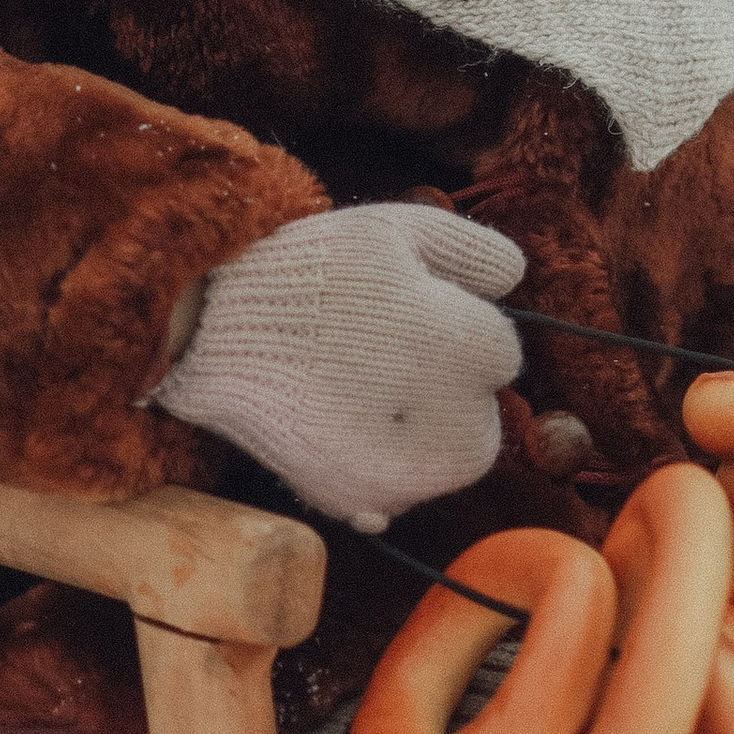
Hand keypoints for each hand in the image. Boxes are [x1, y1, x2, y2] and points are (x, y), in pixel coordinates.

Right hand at [152, 202, 524, 532]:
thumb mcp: (398, 229)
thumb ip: (473, 251)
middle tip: (387, 359)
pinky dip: (379, 470)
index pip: (500, 351)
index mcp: (474, 350)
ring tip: (358, 392)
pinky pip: (395, 496)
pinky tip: (340, 428)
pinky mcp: (362, 503)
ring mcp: (409, 473)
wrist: (216, 330)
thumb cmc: (312, 271)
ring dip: (419, 435)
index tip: (411, 315)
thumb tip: (517, 278)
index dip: (457, 327)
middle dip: (450, 393)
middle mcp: (457, 422)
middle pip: (483, 419)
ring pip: (444, 463)